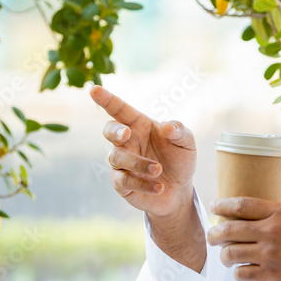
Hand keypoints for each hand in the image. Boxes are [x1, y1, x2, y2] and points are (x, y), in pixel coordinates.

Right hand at [89, 85, 196, 218]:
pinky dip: (141, 183)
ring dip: (138, 163)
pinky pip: (123, 181)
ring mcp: (122, 163)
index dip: (107, 99)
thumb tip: (167, 126)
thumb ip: (179, 131)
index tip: (94, 89)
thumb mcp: (186, 144)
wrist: (179, 191)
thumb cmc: (180, 160)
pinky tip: (159, 187)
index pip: (120, 109)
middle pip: (109, 130)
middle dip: (115, 130)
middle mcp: (127, 142)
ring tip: (158, 169)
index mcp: (139, 125)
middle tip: (127, 133)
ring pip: (117, 157)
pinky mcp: (121, 183)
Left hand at [207, 197, 280, 280]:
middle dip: (215, 234)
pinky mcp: (271, 275)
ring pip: (230, 253)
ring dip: (224, 255)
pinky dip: (238, 273)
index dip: (223, 205)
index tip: (215, 207)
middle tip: (212, 236)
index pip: (242, 205)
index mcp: (280, 213)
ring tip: (226, 256)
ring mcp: (270, 254)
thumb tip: (262, 212)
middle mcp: (271, 232)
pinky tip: (242, 271)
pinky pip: (242, 274)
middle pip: (229, 229)